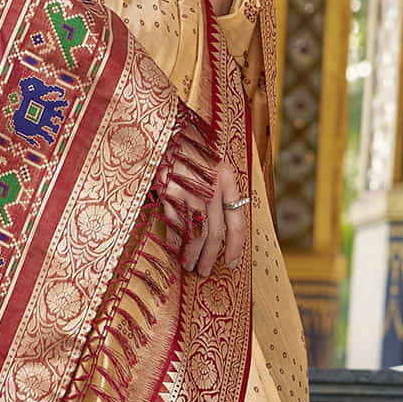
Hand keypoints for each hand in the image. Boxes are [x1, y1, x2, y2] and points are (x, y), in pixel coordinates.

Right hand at [155, 134, 249, 277]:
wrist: (166, 130)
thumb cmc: (190, 149)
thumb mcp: (213, 165)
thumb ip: (220, 192)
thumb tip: (220, 226)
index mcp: (227, 181)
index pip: (236, 223)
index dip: (236, 247)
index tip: (232, 263)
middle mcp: (211, 190)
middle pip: (214, 234)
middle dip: (210, 257)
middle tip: (205, 271)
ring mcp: (189, 193)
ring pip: (195, 234)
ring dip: (192, 254)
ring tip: (190, 266)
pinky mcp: (169, 194)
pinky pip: (175, 225)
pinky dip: (176, 241)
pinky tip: (176, 250)